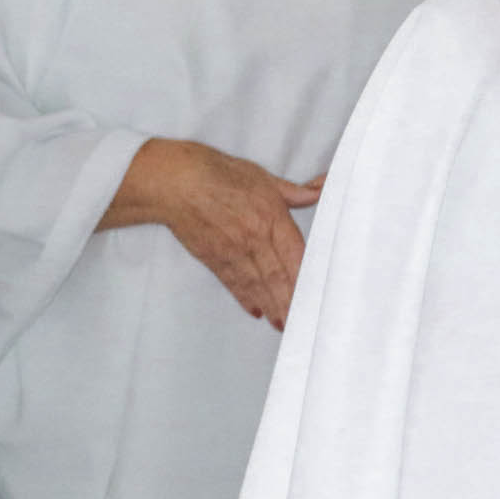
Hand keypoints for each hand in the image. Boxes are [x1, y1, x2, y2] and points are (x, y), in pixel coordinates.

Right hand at [104, 139, 322, 328]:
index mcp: (271, 217)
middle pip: (276, 275)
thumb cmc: (221, 174)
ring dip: (271, 305)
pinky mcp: (212, 258)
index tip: (315, 294)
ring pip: (256, 283)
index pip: (294, 253)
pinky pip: (232, 282)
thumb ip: (296, 191)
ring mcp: (232, 250)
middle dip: (289, 301)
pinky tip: (256, 310)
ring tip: (283, 323)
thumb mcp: (264, 178)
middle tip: (302, 320)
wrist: (177, 183)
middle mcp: (254, 238)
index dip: (304, 276)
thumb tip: (322, 187)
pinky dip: (245, 298)